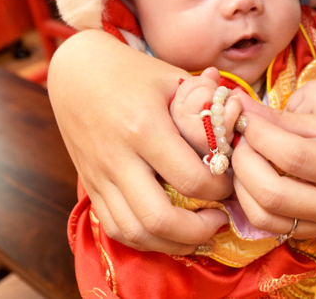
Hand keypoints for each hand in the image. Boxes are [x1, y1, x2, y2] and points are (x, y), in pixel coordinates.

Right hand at [48, 30, 231, 253]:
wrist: (76, 71)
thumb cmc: (131, 71)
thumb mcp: (172, 78)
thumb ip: (206, 105)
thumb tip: (239, 126)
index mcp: (144, 127)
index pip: (191, 178)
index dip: (221, 189)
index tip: (233, 184)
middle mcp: (118, 157)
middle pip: (159, 218)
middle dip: (198, 230)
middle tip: (220, 219)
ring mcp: (100, 175)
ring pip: (135, 232)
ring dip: (172, 243)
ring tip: (199, 234)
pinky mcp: (90, 185)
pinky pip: (115, 227)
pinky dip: (145, 239)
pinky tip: (168, 233)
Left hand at [231, 94, 315, 238]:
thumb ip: (281, 119)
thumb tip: (240, 107)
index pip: (293, 155)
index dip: (259, 134)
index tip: (245, 119)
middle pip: (272, 191)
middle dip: (244, 161)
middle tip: (241, 141)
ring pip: (262, 214)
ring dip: (240, 183)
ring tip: (243, 159)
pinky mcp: (304, 236)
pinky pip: (264, 225)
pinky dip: (246, 200)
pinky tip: (249, 179)